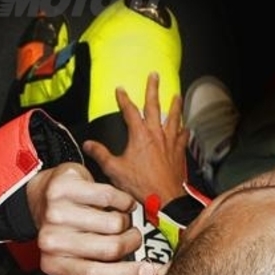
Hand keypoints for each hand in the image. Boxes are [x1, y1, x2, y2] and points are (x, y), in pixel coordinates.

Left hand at [25, 162, 157, 274]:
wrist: (43, 195)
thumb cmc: (69, 230)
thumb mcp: (83, 257)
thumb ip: (112, 273)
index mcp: (54, 264)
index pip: (93, 274)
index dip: (125, 274)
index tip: (147, 270)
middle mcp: (50, 241)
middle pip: (110, 248)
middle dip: (132, 243)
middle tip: (134, 237)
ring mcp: (54, 213)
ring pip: (114, 222)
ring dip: (125, 221)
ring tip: (118, 219)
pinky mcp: (63, 188)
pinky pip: (109, 196)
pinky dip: (123, 200)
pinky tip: (119, 203)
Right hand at [82, 71, 188, 206]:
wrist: (165, 198)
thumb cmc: (141, 185)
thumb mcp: (114, 170)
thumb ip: (101, 154)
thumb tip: (88, 145)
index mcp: (140, 135)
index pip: (130, 111)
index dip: (124, 98)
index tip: (120, 89)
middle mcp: (157, 134)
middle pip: (155, 105)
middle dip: (153, 88)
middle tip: (154, 76)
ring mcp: (170, 141)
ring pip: (174, 116)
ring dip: (175, 104)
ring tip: (176, 95)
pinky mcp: (180, 151)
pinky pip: (184, 136)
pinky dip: (184, 130)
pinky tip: (185, 127)